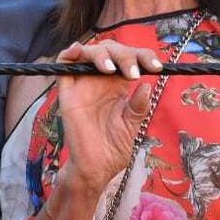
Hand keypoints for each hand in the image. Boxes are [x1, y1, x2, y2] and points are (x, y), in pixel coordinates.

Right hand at [54, 40, 165, 190]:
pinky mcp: (67, 93)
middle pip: (110, 50)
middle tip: (134, 72)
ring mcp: (83, 85)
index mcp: (118, 86)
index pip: (130, 60)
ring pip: (88, 53)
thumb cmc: (113, 149)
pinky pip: (63, 65)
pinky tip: (78, 51)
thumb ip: (138, 107)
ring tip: (112, 69)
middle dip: (125, 55)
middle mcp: (100, 81)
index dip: (143, 56)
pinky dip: (69, 53)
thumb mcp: (132, 126)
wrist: (95, 169)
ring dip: (101, 54)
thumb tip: (147, 86)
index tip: (156, 67)